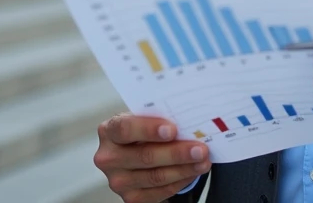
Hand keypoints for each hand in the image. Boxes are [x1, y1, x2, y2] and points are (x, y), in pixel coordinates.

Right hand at [93, 114, 210, 202]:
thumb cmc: (140, 130)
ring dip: (184, 169)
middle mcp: (109, 158)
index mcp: (109, 131)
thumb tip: (188, 121)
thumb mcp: (142, 117)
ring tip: (203, 161)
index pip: (125, 129)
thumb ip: (157, 117)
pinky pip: (160, 192)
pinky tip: (192, 172)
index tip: (173, 130)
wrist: (132, 150)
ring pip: (156, 177)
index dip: (149, 129)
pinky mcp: (130, 197)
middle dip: (176, 153)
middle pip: (145, 156)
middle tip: (200, 149)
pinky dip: (180, 181)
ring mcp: (118, 180)